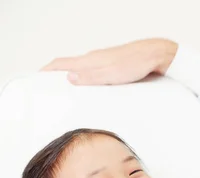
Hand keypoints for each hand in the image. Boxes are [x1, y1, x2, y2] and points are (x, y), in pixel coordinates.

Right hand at [41, 38, 177, 85]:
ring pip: (84, 70)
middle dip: (58, 77)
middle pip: (70, 67)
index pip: (61, 64)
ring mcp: (104, 61)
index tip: (37, 79)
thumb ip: (90, 77)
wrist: (155, 56)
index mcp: (89, 60)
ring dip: (75, 79)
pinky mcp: (113, 65)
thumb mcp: (111, 74)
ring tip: (71, 92)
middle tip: (51, 89)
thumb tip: (68, 78)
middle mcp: (94, 59)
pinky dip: (89, 80)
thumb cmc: (135, 63)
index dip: (47, 71)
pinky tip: (94, 88)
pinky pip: (96, 72)